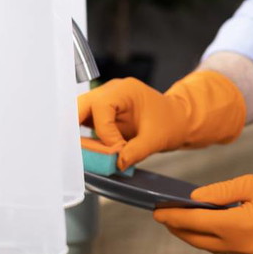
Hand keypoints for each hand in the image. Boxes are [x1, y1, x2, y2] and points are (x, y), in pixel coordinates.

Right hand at [77, 71, 245, 169]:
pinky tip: (88, 150)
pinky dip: (83, 137)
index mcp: (125, 90)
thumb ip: (136, 151)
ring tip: (83, 153)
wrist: (176, 120)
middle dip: (76, 128)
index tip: (115, 150)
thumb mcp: (156, 139)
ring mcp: (104, 101)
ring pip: (77, 114)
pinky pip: (84, 123)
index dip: (104, 131)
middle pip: (80, 105)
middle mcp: (111, 91)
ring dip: (77, 133)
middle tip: (79, 151)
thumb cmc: (170, 123)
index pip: (101, 107)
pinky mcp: (101, 114)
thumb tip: (117, 164)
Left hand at [153, 153, 252, 253]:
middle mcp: (236, 246)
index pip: (194, 222)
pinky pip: (221, 251)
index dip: (172, 216)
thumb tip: (195, 197)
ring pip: (207, 247)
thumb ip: (220, 191)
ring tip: (180, 220)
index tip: (158, 210)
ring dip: (192, 234)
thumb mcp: (251, 183)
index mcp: (236, 226)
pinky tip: (206, 228)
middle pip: (195, 239)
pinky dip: (209, 240)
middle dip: (177, 227)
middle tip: (163, 215)